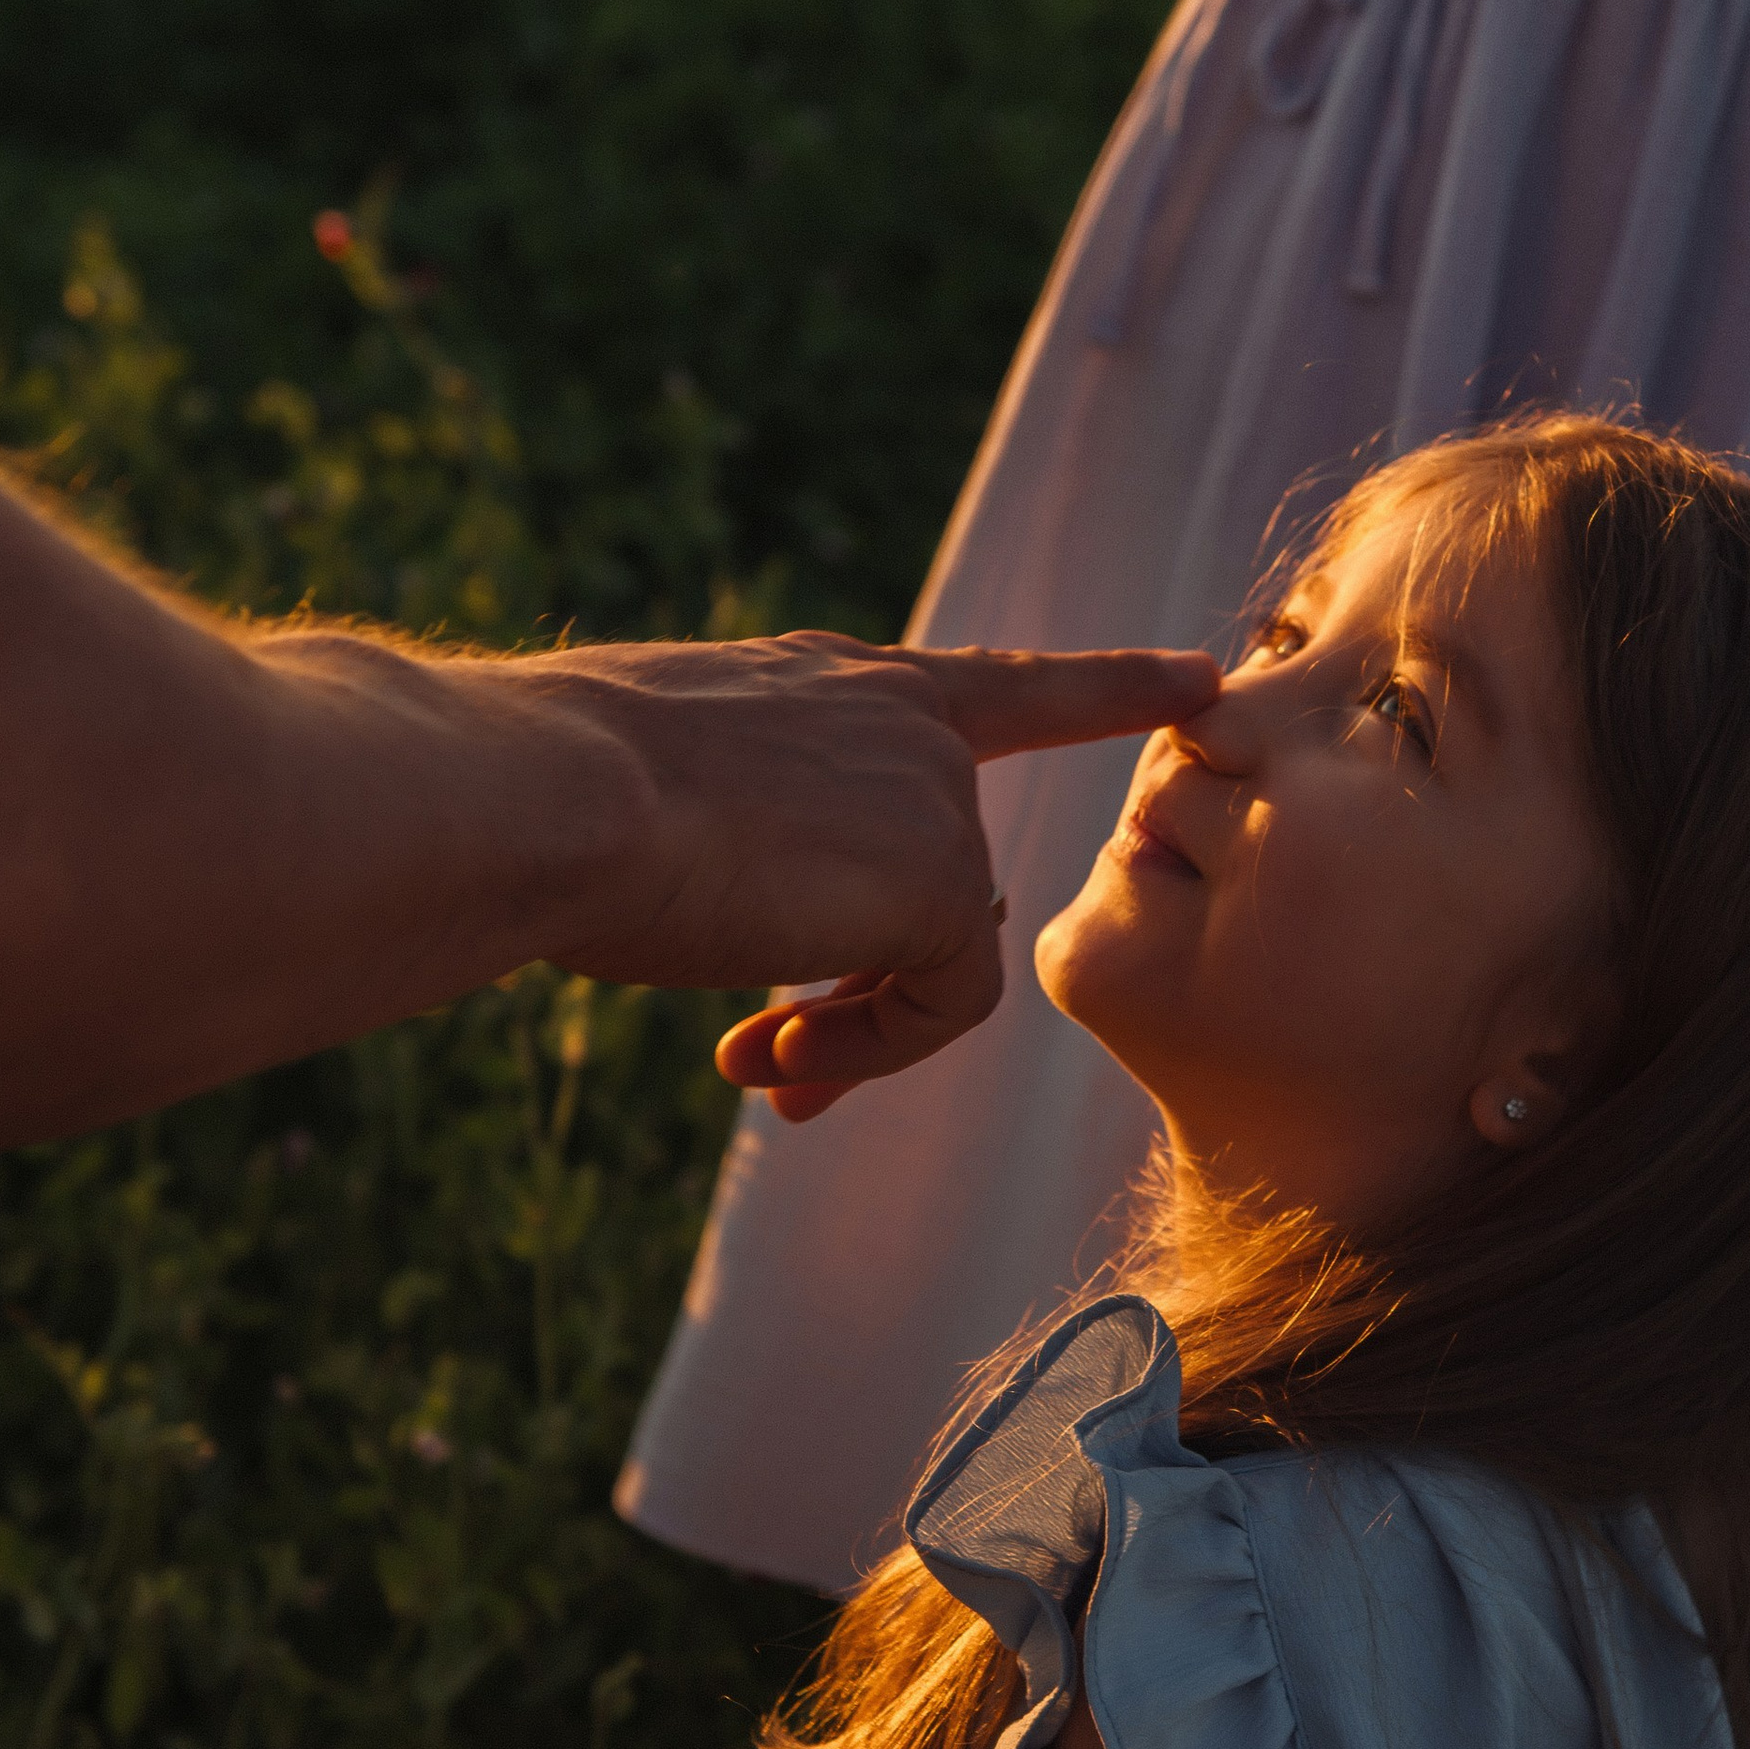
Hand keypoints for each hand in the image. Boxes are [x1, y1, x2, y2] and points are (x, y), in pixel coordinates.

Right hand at [521, 629, 1216, 1108]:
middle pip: (939, 884)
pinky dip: (869, 1049)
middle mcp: (903, 720)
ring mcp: (934, 796)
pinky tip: (774, 1054)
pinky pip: (943, 1005)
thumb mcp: (666, 786)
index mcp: (836, 683)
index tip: (1202, 679)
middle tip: (771, 1069)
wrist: (548, 795)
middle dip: (864, 991)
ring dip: (847, 1030)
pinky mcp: (943, 877)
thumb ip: (763, 838)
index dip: (1108, 686)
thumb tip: (791, 945)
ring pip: (937, 955)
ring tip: (749, 1066)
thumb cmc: (556, 792)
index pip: (1004, 684)